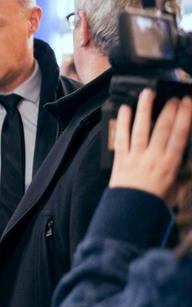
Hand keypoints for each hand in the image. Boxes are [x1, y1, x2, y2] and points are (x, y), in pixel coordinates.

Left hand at [109, 90, 191, 204]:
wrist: (131, 213)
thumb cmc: (155, 201)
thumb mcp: (176, 186)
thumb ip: (180, 168)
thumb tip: (183, 152)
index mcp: (170, 164)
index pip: (179, 135)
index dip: (184, 116)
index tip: (187, 102)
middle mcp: (153, 158)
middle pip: (163, 129)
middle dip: (169, 110)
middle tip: (174, 96)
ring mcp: (135, 158)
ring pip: (141, 129)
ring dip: (145, 109)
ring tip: (148, 93)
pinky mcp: (120, 160)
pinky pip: (121, 138)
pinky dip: (122, 123)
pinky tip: (124, 109)